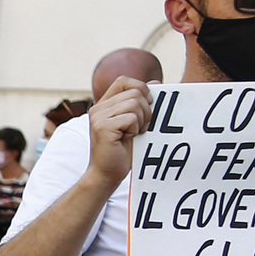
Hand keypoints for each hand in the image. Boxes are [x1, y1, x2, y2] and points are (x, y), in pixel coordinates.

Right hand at [85, 76, 153, 191]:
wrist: (107, 175)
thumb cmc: (122, 151)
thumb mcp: (135, 122)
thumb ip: (142, 102)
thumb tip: (156, 82)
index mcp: (104, 105)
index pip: (124, 81)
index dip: (140, 88)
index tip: (146, 106)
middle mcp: (98, 108)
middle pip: (135, 92)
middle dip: (146, 109)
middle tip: (139, 127)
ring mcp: (98, 117)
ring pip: (135, 104)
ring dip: (141, 120)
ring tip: (133, 134)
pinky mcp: (102, 127)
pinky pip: (131, 117)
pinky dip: (135, 129)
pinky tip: (127, 139)